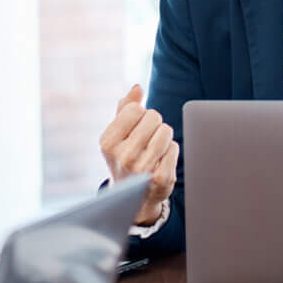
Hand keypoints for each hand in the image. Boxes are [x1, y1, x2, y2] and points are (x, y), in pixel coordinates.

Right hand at [99, 85, 177, 226]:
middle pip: (154, 117)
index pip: (135, 109)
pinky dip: (171, 151)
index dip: (140, 115)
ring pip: (166, 131)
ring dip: (164, 137)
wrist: (132, 196)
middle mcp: (123, 156)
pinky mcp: (161, 178)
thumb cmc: (125, 156)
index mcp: (108, 142)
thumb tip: (138, 87)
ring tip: (154, 150)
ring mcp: (143, 169)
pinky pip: (175, 147)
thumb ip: (125, 107)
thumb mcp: (117, 133)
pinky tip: (161, 162)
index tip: (135, 128)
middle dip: (153, 124)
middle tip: (146, 140)